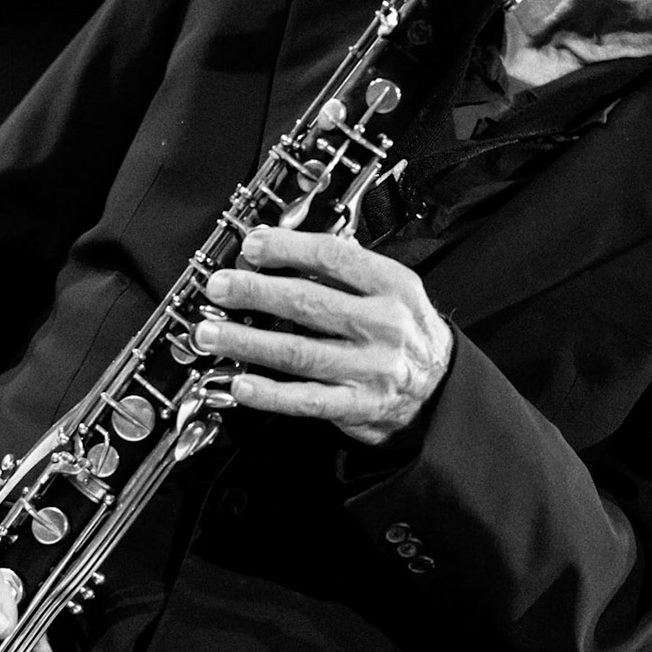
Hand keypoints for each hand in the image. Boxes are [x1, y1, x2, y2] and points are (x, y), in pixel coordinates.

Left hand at [193, 226, 452, 444]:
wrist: (441, 387)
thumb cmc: (405, 330)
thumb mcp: (391, 289)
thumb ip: (344, 271)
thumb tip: (278, 252)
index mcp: (392, 286)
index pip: (332, 257)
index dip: (286, 249)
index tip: (251, 246)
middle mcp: (383, 325)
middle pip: (307, 303)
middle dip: (255, 292)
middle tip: (219, 286)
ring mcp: (370, 368)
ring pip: (297, 352)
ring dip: (246, 341)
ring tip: (210, 333)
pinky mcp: (358, 406)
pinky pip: (305, 400)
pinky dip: (269, 393)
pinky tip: (240, 384)